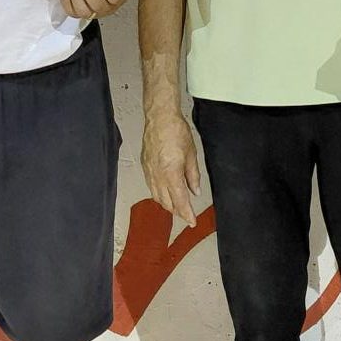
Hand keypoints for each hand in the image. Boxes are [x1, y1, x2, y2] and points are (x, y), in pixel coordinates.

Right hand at [142, 109, 200, 224]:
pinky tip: (165, 192)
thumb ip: (193, 176)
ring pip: (157, 197)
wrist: (160, 118)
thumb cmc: (176, 132)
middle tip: (186, 214)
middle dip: (177, 211)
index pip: (180, 201)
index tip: (192, 222)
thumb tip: (195, 190)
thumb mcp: (191, 155)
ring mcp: (149, 172)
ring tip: (177, 206)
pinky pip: (151, 187)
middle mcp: (158, 176)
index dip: (186, 214)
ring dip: (167, 204)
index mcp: (171, 174)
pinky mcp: (145, 167)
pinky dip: (159, 194)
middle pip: (167, 203)